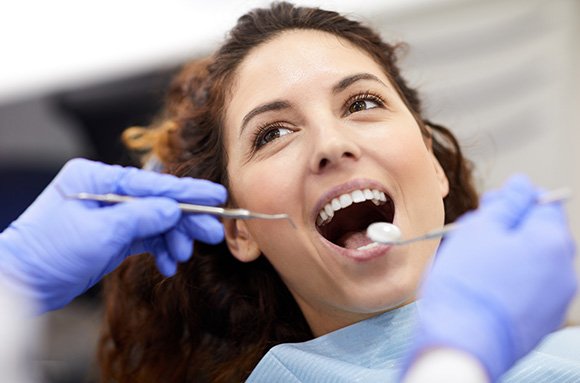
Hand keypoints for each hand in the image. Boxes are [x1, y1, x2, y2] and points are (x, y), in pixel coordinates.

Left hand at [0, 158, 226, 311]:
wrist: (24, 283)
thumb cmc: (49, 252)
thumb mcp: (101, 231)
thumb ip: (142, 217)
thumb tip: (175, 209)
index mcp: (97, 178)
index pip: (152, 183)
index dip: (187, 191)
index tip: (215, 195)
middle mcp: (107, 192)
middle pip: (158, 202)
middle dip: (186, 219)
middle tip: (211, 232)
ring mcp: (112, 215)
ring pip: (156, 222)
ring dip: (173, 239)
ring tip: (183, 255)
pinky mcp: (115, 236)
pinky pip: (147, 238)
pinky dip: (160, 251)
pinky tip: (168, 265)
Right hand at [407, 175, 576, 380]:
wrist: (462, 344)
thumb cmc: (466, 286)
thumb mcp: (480, 230)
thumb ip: (506, 203)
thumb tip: (521, 185)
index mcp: (552, 242)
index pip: (543, 202)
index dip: (512, 200)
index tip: (487, 209)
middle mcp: (564, 270)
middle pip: (537, 233)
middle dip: (506, 229)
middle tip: (472, 236)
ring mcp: (556, 299)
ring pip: (532, 261)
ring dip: (506, 255)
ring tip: (472, 265)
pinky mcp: (543, 321)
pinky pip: (528, 288)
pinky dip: (508, 281)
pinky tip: (481, 287)